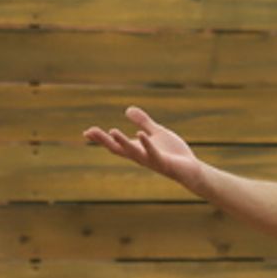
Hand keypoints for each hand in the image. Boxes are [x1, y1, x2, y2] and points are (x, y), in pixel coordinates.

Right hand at [83, 107, 202, 189]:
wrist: (190, 169)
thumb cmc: (172, 152)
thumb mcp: (156, 133)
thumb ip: (142, 122)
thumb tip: (127, 109)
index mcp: (137, 149)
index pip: (115, 144)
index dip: (101, 138)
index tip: (87, 131)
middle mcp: (140, 156)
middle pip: (118, 148)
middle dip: (104, 140)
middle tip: (90, 132)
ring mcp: (151, 160)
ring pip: (133, 152)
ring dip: (122, 142)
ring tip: (112, 130)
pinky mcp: (163, 162)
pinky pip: (153, 153)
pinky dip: (146, 144)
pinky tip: (140, 133)